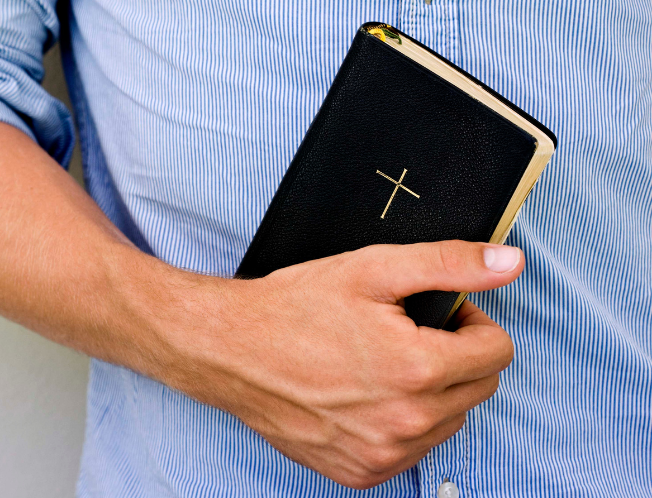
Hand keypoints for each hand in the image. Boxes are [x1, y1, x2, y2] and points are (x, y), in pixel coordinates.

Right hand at [135, 241, 519, 488]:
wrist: (228, 350)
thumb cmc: (291, 308)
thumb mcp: (372, 269)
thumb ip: (448, 265)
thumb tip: (508, 264)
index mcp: (418, 369)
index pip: (498, 352)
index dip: (473, 324)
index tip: (441, 315)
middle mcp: (407, 422)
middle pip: (479, 389)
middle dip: (455, 358)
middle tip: (405, 334)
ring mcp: (383, 454)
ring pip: (448, 423)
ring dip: (431, 394)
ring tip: (379, 365)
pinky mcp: (360, 473)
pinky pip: (411, 452)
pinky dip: (400, 425)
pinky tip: (363, 396)